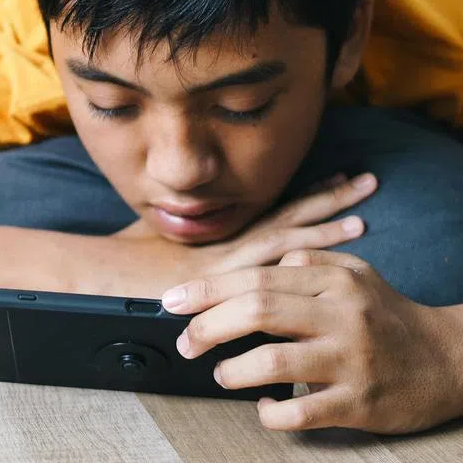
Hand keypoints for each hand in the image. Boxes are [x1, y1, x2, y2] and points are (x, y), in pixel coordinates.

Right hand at [109, 173, 377, 296]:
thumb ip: (190, 240)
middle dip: (329, 201)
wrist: (94, 272)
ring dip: (322, 231)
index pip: (274, 208)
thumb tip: (204, 238)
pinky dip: (291, 266)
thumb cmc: (121, 260)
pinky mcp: (213, 282)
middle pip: (288, 216)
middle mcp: (226, 240)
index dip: (310, 195)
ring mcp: (223, 261)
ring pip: (282, 239)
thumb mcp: (162, 242)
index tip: (341, 179)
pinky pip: (261, 272)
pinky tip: (319, 265)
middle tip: (367, 182)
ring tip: (360, 220)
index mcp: (220, 229)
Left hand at [161, 250, 462, 433]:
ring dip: (232, 371)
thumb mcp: (357, 274)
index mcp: (335, 280)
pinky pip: (299, 412)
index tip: (173, 302)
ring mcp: (351, 360)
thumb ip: (311, 261)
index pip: (256, 278)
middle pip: (256, 310)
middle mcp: (342, 315)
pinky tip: (264, 408)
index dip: (207, 290)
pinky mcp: (359, 403)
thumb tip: (270, 262)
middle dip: (207, 326)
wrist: (453, 360)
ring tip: (222, 374)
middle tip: (185, 342)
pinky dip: (269, 413)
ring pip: (271, 362)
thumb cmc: (392, 316)